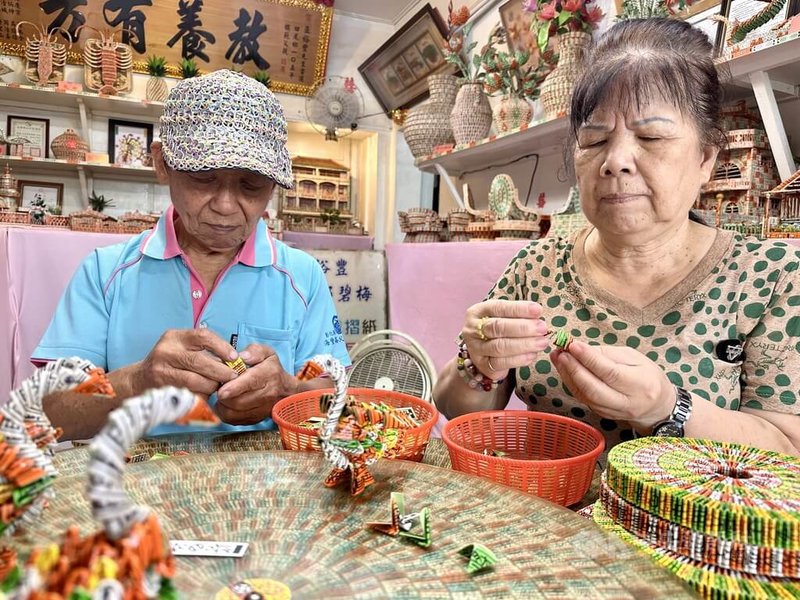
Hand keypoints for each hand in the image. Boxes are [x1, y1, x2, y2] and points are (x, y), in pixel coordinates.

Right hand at [133, 329, 238, 395]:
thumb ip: (204, 350)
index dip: (222, 347)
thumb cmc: (169, 363)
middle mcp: (166, 352)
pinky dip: (201, 396)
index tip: (234, 357)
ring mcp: (161, 372)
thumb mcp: (182, 348)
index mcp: (174, 337)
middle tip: (232, 376)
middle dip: (221, 371)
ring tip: (218, 387)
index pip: (203, 336)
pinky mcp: (161, 390)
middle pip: (200, 361)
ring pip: (195, 381)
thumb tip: (234, 360)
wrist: (139, 380)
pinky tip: (205, 395)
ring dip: (211, 386)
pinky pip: (188, 394)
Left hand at [215, 343, 295, 424]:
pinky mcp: (255, 420)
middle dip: (223, 396)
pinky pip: (233, 420)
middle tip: (219, 387)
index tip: (221, 390)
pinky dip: (224, 413)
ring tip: (222, 395)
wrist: (286, 392)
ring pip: (234, 413)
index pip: (251, 382)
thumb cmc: (272, 370)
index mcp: (269, 374)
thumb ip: (254, 351)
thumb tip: (242, 357)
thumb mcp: (267, 353)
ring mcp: (261, 410)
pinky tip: (225, 404)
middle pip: (239, 401)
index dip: (234, 388)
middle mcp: (267, 394)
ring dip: (222, 405)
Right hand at [461, 300, 549, 380]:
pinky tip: (532, 355)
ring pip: (499, 347)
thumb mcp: (503, 317)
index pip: (498, 308)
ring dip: (524, 345)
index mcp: (477, 312)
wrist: (483, 351)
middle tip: (542, 328)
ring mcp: (476, 349)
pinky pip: (501, 363)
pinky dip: (519, 359)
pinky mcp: (482, 365)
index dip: (518, 309)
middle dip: (522, 328)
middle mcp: (472, 330)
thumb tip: (538, 317)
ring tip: (542, 342)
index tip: (537, 310)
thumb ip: (517, 315)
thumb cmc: (497, 329)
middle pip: (497, 327)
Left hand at [550, 341, 674, 432]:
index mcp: (640, 384)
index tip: (574, 345)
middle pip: (594, 388)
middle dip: (574, 369)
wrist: (656, 406)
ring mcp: (613, 411)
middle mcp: (626, 402)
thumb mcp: (635, 358)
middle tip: (561, 352)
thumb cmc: (647, 376)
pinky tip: (564, 369)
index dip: (590, 358)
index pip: (610, 372)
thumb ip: (608, 354)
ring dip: (568, 376)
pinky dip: (570, 383)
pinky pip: (582, 399)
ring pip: (585, 396)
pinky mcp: (602, 414)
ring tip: (558, 358)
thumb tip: (582, 348)